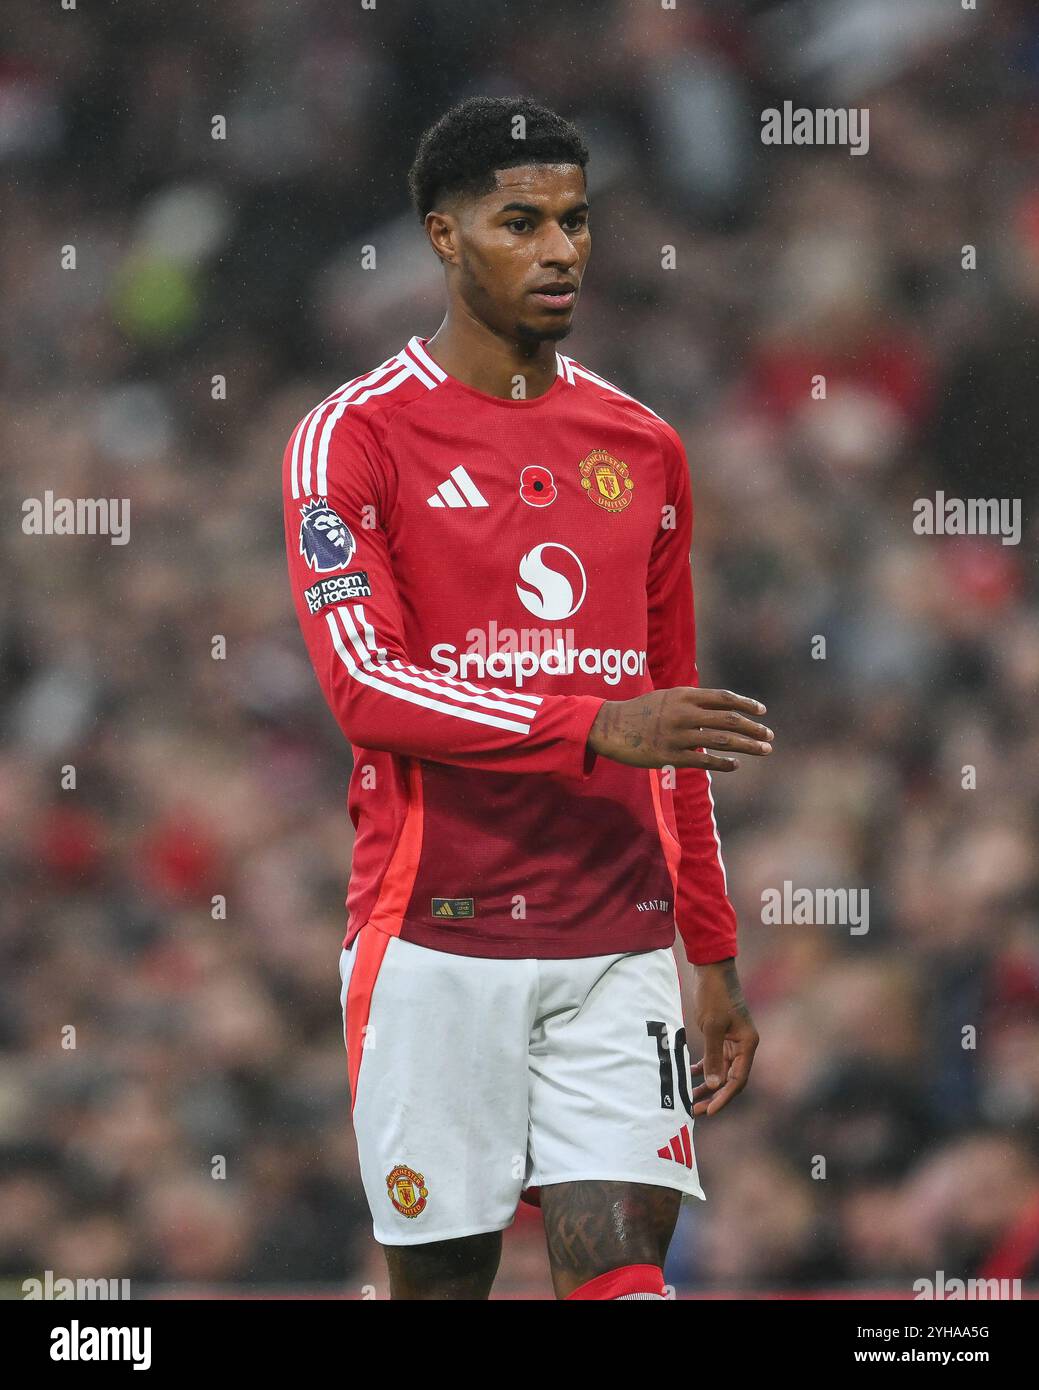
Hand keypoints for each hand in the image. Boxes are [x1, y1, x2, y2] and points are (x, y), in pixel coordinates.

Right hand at [587, 687, 773, 770]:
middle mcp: (683, 713)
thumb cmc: (641, 712)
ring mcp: (677, 735)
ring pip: (721, 741)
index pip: (724, 698)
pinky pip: (704, 761)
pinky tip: (736, 764)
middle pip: (728, 720)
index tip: (762, 712)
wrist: (610, 727)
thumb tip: (721, 709)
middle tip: (770, 736)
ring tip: (764, 750)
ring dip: (747, 746)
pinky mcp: (669, 756)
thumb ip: (692, 701)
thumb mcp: (667, 697)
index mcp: (683, 695)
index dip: (746, 705)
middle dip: (754, 728)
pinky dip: (724, 763)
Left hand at [689, 958, 758, 1116]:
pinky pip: (715, 1058)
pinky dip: (704, 1068)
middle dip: (715, 1096)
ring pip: (722, 1071)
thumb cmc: (715, 995)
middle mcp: (744, 1045)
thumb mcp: (711, 1026)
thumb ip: (713, 1056)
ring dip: (708, 1085)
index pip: (738, 1079)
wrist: (712, 970)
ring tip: (691, 1099)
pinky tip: (691, 1076)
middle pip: (731, 1079)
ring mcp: (733, 1041)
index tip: (709, 1111)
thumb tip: (713, 1085)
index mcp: (748, 1044)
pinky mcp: (722, 1035)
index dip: (724, 1097)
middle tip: (697, 1111)